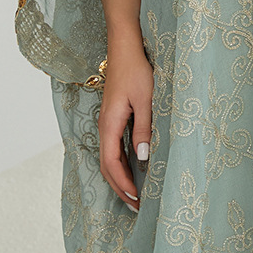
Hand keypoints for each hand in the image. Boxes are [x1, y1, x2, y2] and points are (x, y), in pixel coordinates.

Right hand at [98, 34, 152, 213]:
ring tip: (135, 194)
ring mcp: (108, 122)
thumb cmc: (137, 69)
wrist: (126, 46)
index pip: (111, 163)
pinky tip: (133, 168)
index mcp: (109, 123)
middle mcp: (105, 125)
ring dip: (120, 177)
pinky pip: (114, 147)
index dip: (122, 184)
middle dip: (120, 187)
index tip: (136, 200)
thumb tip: (143, 158)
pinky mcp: (115, 116)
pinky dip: (121, 163)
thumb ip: (144, 128)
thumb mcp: (147, 99)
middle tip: (137, 206)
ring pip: (109, 157)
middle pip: (107, 165)